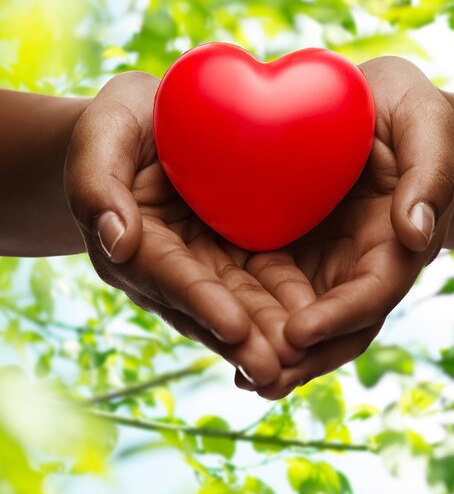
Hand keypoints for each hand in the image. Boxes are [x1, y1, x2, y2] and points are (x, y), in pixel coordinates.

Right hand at [64, 72, 312, 386]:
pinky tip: (316, 326)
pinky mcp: (232, 254)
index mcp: (133, 243)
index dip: (201, 302)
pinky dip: (285, 305)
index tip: (235, 329)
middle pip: (207, 306)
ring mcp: (203, 264)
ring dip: (268, 335)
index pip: (169, 276)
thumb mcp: (103, 132)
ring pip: (238, 304)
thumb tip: (117, 242)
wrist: (152, 122)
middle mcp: (169, 266)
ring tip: (303, 362)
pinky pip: (261, 282)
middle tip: (279, 370)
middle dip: (243, 339)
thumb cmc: (123, 123)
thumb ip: (97, 184)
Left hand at [237, 56, 453, 398]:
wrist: (370, 108)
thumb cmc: (406, 113)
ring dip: (271, 350)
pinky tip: (218, 329)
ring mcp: (324, 263)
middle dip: (301, 358)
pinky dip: (251, 315)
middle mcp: (359, 265)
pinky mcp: (291, 250)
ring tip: (237, 374)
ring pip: (300, 318)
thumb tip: (415, 234)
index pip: (373, 295)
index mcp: (397, 244)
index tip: (298, 334)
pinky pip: (270, 289)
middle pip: (335, 326)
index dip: (338, 318)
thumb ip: (430, 175)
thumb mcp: (426, 126)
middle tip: (258, 380)